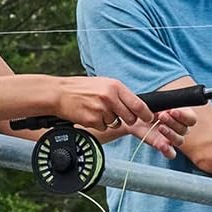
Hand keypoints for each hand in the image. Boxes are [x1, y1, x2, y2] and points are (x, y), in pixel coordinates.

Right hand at [44, 75, 196, 153]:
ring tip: (96, 109)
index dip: (147, 115)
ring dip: (110, 120)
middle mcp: (111, 98)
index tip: (152, 119)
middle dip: (127, 119)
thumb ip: (121, 94)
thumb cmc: (83, 88)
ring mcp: (102, 110)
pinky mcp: (93, 120)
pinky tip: (89, 114)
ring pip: (116, 123)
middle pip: (131, 118)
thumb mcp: (105, 84)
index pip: (140, 105)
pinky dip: (98, 124)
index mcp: (116, 87)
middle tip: (117, 114)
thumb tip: (139, 106)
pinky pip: (104, 127)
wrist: (59, 93)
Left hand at [134, 108, 194, 158]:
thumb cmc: (149, 106)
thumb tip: (168, 107)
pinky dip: (168, 151)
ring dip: (170, 134)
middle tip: (161, 115)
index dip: (184, 116)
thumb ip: (165, 103)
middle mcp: (180, 128)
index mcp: (182, 116)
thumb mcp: (157, 102)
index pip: (191, 119)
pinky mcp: (163, 147)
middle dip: (173, 122)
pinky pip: (171, 154)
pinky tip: (162, 146)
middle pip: (184, 129)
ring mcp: (172, 139)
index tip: (172, 111)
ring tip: (160, 127)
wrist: (135, 116)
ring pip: (179, 141)